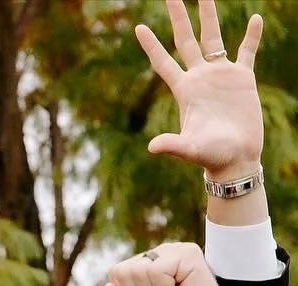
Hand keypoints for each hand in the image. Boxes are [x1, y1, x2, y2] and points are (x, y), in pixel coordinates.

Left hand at [137, 0, 263, 179]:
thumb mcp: (190, 149)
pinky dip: (252, 36)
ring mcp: (221, 76)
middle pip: (186, 41)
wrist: (236, 159)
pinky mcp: (243, 78)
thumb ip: (172, 145)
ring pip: (214, 39)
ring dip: (210, 17)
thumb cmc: (211, 156)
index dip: (151, 46)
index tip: (138, 28)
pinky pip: (247, 51)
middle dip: (179, 18)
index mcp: (185, 90)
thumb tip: (153, 147)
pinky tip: (255, 19)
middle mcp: (200, 78)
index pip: (164, 62)